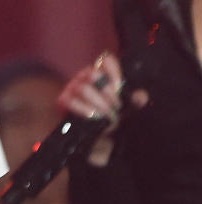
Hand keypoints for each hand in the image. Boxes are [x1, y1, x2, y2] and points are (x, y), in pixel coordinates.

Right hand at [56, 51, 148, 166]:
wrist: (98, 143)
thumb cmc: (112, 121)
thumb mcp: (128, 112)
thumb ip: (136, 103)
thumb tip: (141, 95)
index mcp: (103, 74)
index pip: (105, 60)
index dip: (113, 71)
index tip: (120, 87)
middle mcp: (85, 77)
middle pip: (93, 73)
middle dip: (107, 92)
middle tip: (117, 107)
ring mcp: (72, 87)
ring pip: (83, 88)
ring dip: (98, 104)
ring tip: (107, 117)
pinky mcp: (63, 101)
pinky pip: (70, 101)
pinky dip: (84, 110)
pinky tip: (93, 118)